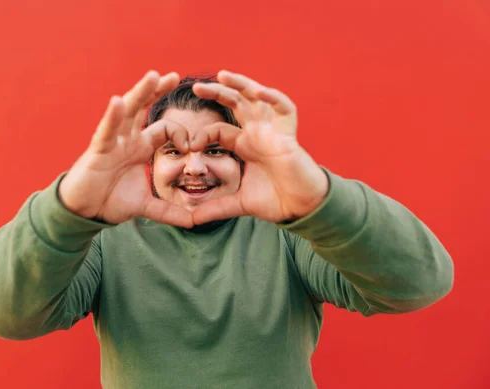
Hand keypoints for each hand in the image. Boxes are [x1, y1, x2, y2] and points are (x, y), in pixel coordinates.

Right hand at [58, 70, 194, 227]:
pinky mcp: (99, 149)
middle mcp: (128, 139)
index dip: (181, 133)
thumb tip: (193, 222)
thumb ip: (169, 212)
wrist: (86, 212)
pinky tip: (117, 101)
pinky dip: (112, 116)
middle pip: (144, 108)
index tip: (191, 147)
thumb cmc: (111, 201)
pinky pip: (107, 130)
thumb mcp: (147, 206)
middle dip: (158, 91)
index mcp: (141, 147)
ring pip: (128, 111)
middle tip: (174, 76)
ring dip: (140, 93)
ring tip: (154, 76)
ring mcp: (113, 141)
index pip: (165, 129)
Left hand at [190, 70, 329, 224]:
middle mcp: (257, 133)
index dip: (202, 134)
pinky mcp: (289, 133)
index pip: (218, 130)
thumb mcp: (237, 203)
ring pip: (257, 98)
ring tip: (221, 75)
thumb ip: (215, 208)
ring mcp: (273, 130)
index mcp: (244, 145)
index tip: (188, 145)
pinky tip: (257, 90)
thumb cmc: (275, 201)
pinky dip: (273, 97)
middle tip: (195, 86)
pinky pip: (284, 107)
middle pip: (236, 104)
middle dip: (217, 92)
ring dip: (241, 84)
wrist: (300, 208)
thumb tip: (190, 220)